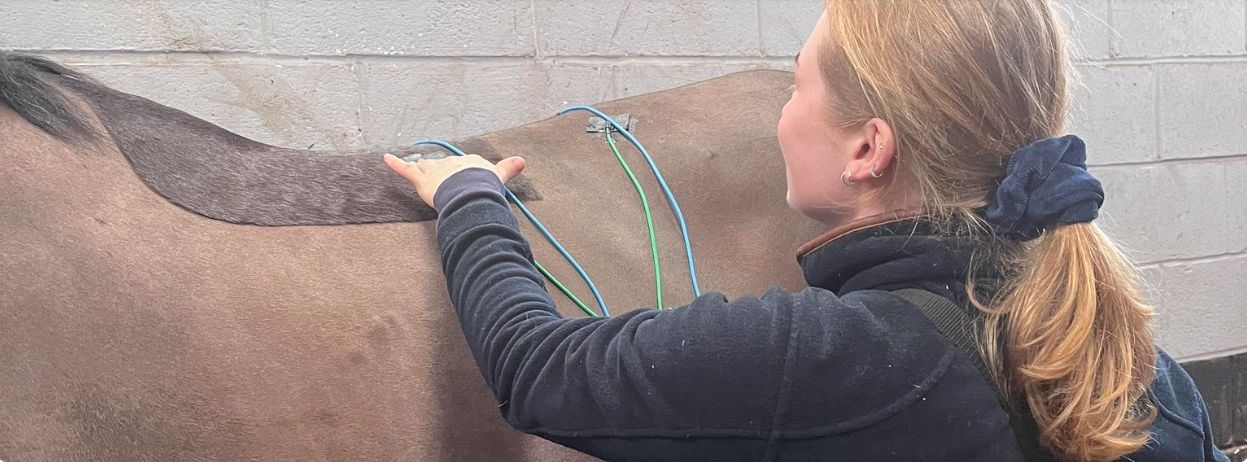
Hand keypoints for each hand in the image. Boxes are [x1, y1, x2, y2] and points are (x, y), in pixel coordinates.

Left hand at [383, 153, 525, 207]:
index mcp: (470, 163)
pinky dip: (395, 164)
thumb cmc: (485, 187)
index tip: (465, 176)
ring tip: (416, 166)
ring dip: (421, 167)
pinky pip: (405, 170)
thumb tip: (522, 160)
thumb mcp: (499, 177)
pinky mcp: (421, 180)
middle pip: (444, 166)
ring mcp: (436, 171)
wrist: (472, 191)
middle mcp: (452, 163)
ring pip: (426, 166)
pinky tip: (385, 158)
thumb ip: (508, 169)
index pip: (464, 166)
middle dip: (442, 171)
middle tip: (441, 179)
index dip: (464, 173)